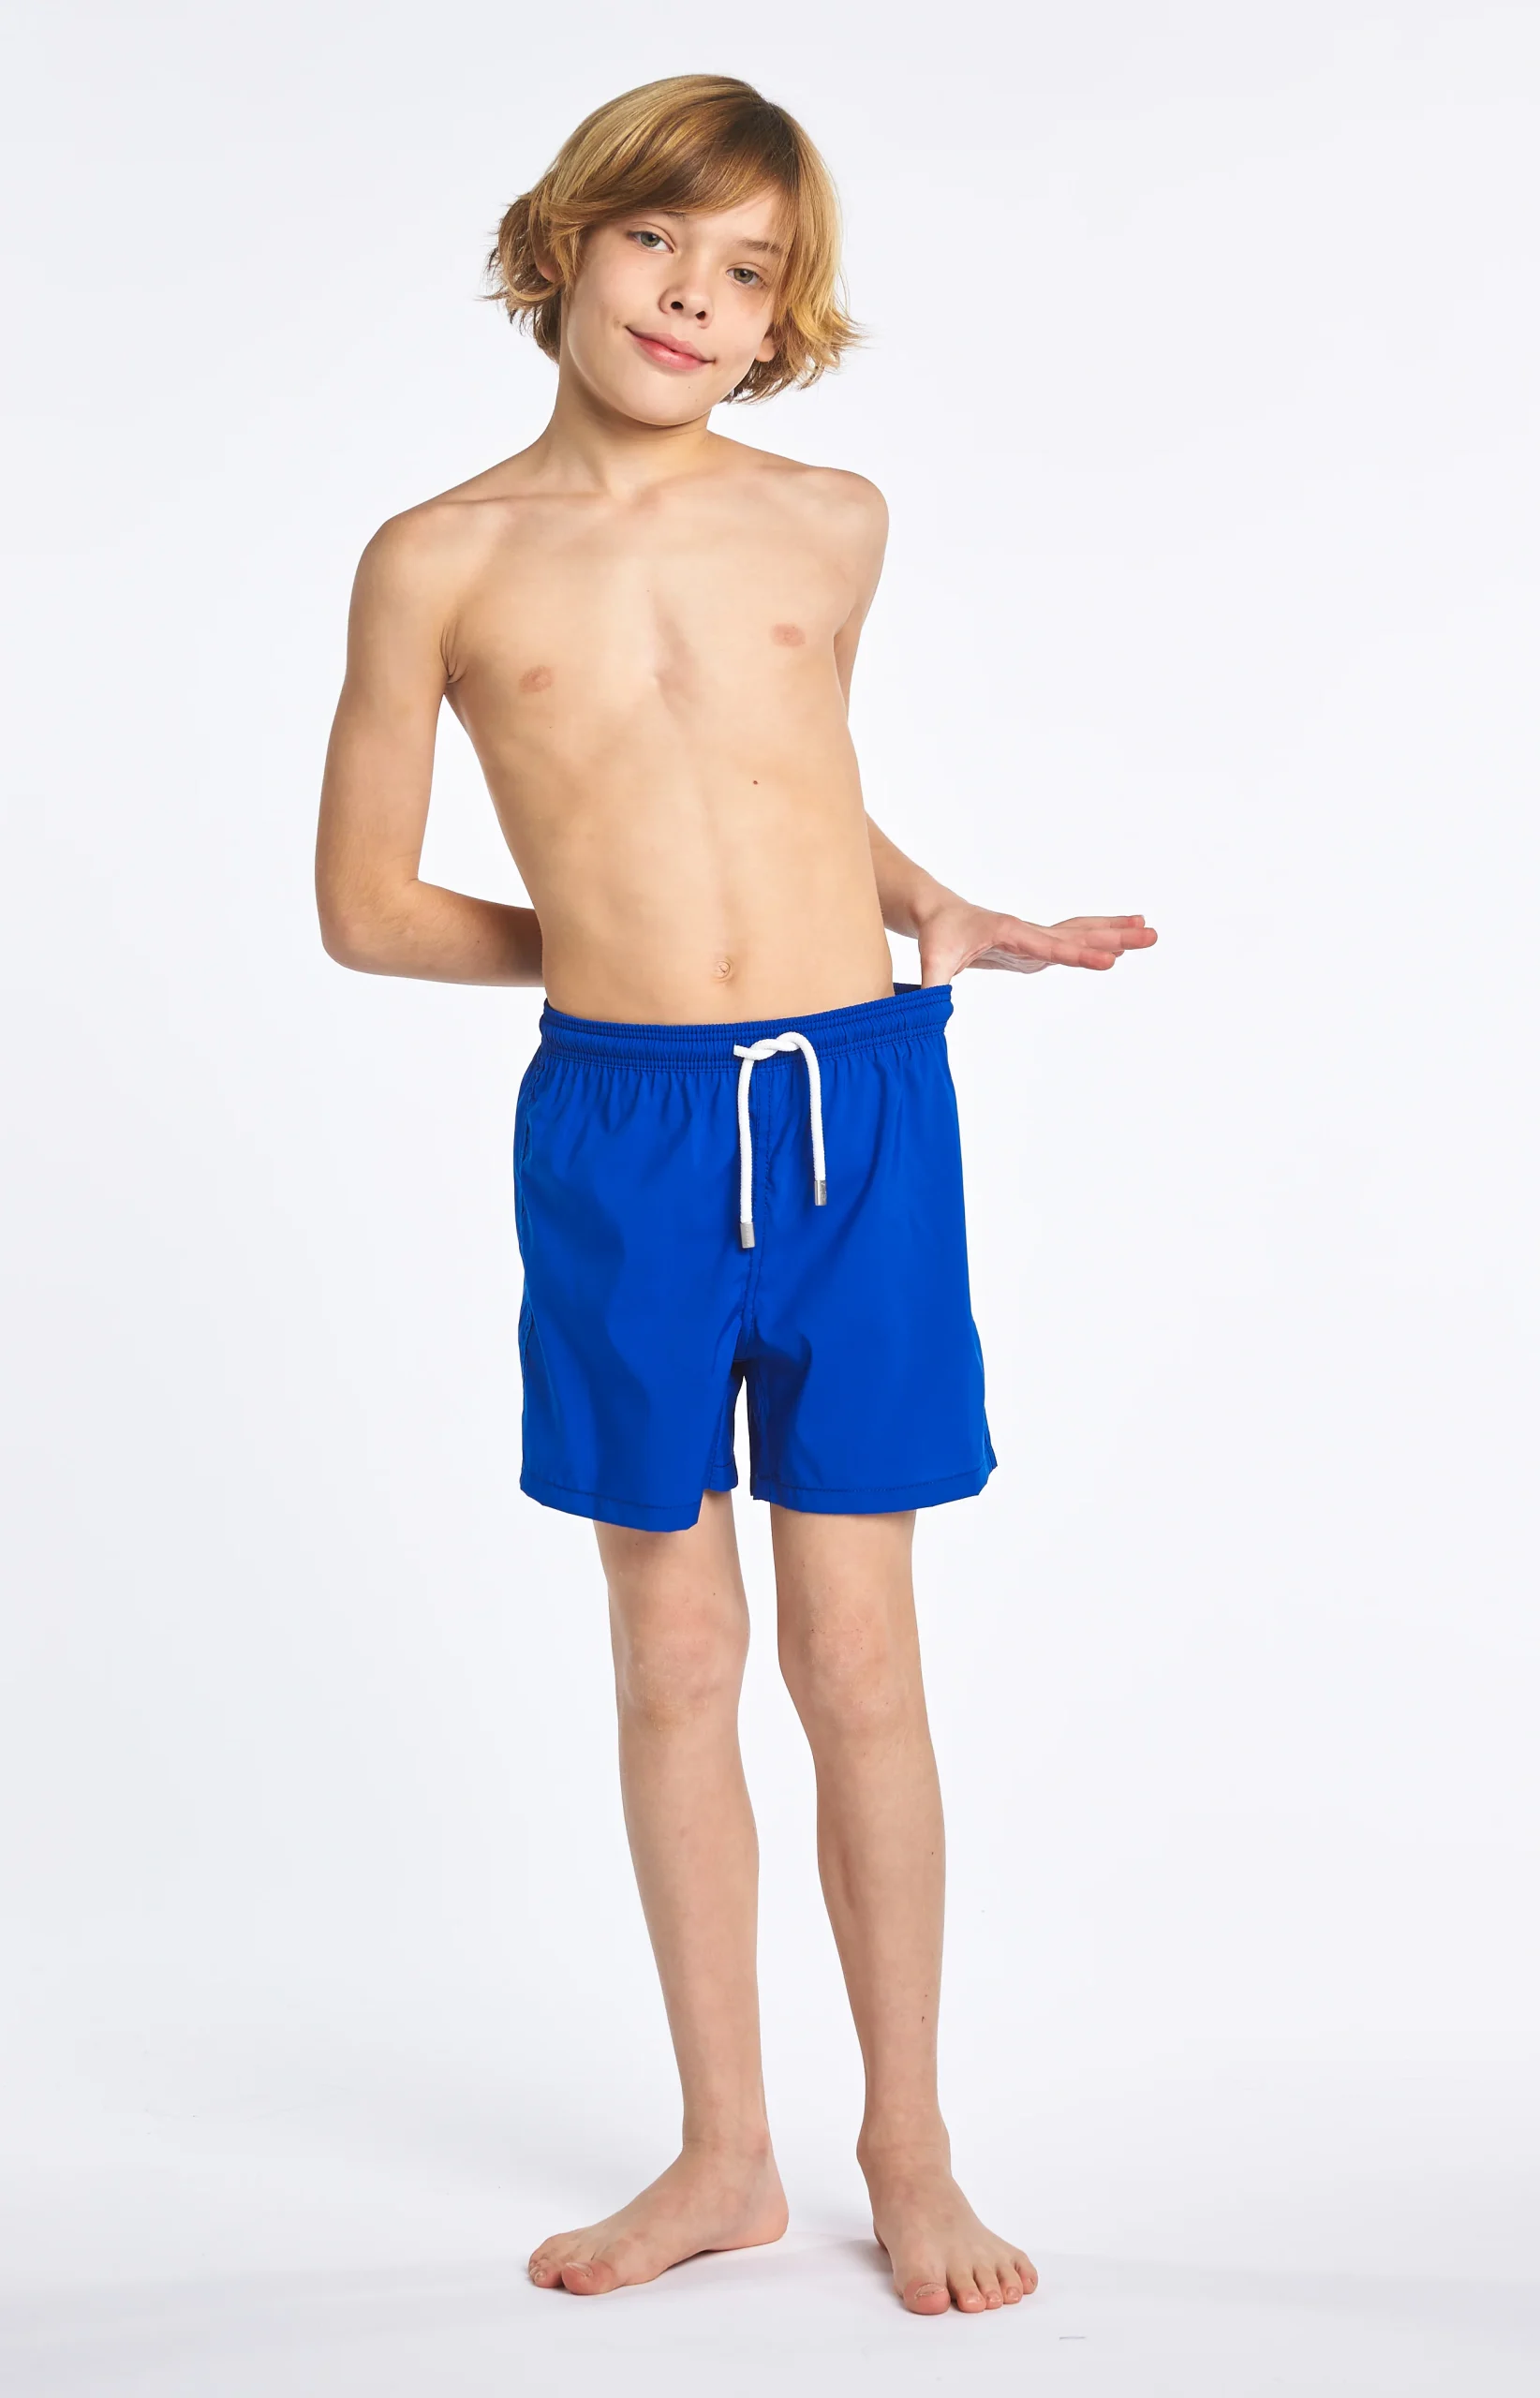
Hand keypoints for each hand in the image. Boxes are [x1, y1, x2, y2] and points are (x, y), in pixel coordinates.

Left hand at [917, 902, 1157, 984]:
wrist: (938, 913)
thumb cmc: (936, 935)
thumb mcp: (931, 961)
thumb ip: (932, 988)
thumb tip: (928, 1015)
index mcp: (1009, 933)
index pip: (1050, 947)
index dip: (1079, 954)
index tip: (1109, 960)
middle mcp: (1029, 931)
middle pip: (1078, 933)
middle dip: (1115, 935)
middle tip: (1152, 934)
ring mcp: (1036, 937)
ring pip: (1082, 932)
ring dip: (1116, 932)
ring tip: (1151, 931)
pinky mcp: (1037, 945)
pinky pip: (1074, 939)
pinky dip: (1100, 938)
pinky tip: (1121, 942)